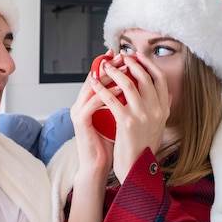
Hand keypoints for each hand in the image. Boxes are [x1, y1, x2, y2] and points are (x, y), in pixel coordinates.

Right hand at [70, 51, 120, 182]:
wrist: (98, 165)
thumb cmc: (109, 144)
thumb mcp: (119, 119)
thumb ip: (124, 105)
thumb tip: (142, 92)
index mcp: (89, 102)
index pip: (100, 78)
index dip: (112, 65)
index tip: (127, 56)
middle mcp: (81, 104)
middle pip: (94, 77)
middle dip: (110, 65)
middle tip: (124, 56)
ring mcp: (78, 111)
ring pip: (92, 87)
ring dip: (109, 76)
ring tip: (125, 68)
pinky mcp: (80, 121)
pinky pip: (93, 103)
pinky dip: (107, 94)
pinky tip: (120, 89)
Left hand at [89, 52, 170, 181]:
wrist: (137, 168)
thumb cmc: (144, 147)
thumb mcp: (160, 126)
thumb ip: (163, 108)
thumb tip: (168, 93)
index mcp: (164, 109)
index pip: (160, 79)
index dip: (148, 64)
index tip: (137, 56)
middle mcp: (157, 110)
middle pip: (144, 77)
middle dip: (130, 63)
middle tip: (119, 57)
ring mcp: (142, 116)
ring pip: (127, 84)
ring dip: (113, 72)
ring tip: (103, 67)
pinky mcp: (127, 122)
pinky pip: (112, 99)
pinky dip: (101, 89)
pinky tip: (94, 84)